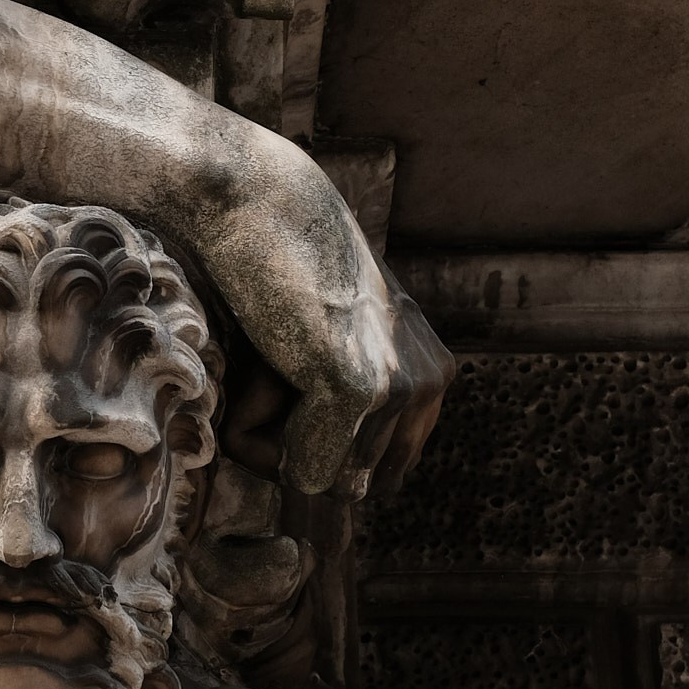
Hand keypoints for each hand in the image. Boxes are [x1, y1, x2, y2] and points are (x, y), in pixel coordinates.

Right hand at [200, 157, 453, 499]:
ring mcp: (403, 388)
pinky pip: (305, 470)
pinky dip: (264, 436)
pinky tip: (265, 358)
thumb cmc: (276, 267)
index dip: (318, 439)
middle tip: (276, 357)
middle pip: (350, 481)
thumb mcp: (331, 336)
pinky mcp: (363, 390)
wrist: (254, 198)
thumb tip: (333, 489)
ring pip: (321, 476)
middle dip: (298, 439)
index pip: (375, 472)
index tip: (294, 367)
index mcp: (433, 371)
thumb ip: (345, 399)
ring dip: (274, 428)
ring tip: (272, 343)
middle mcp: (433, 382)